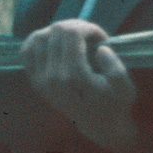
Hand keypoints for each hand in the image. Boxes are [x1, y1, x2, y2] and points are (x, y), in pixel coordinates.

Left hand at [21, 19, 137, 149]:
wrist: (98, 125)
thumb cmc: (114, 104)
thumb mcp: (125, 88)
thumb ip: (115, 67)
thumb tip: (100, 48)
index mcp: (74, 77)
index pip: (72, 34)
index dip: (89, 28)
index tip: (102, 38)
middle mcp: (52, 77)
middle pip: (56, 32)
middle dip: (76, 27)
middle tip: (90, 37)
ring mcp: (40, 79)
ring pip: (39, 37)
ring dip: (58, 32)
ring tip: (75, 40)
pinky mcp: (34, 80)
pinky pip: (27, 50)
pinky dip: (39, 40)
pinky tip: (55, 43)